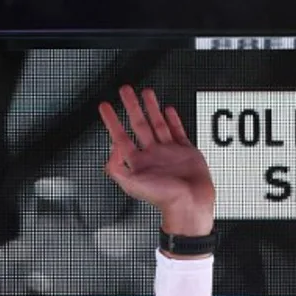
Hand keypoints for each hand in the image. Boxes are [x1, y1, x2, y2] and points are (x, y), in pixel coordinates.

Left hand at [99, 85, 215, 236]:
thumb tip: (111, 149)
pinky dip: (173, 119)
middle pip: (138, 124)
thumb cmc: (163, 198)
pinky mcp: (186, 151)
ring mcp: (168, 152)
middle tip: (125, 91)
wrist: (190, 204)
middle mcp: (151, 155)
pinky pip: (178, 131)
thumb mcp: (131, 184)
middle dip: (131, 107)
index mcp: (137, 162)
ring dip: (151, 108)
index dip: (112, 121)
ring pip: (157, 124)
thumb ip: (116, 167)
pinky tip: (167, 110)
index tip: (105, 107)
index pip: (120, 136)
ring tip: (145, 93)